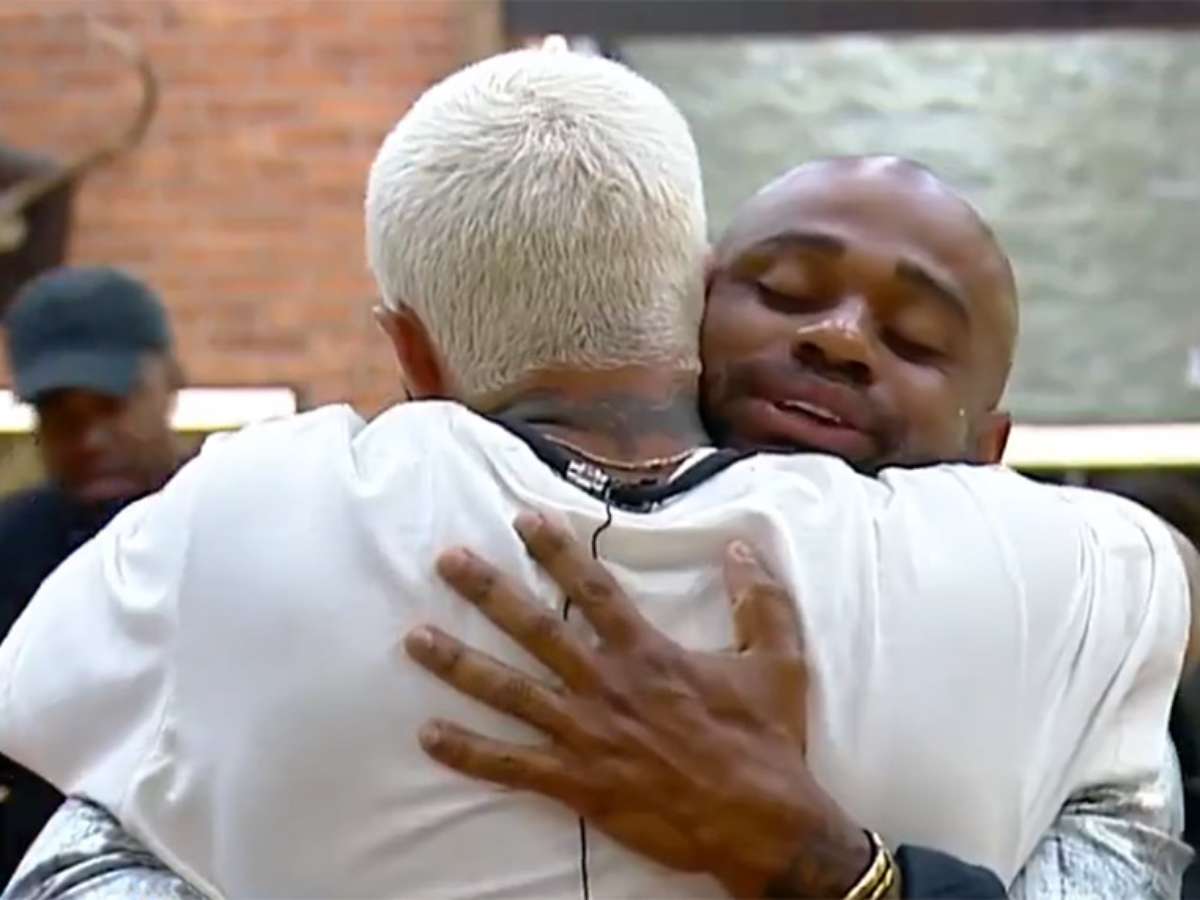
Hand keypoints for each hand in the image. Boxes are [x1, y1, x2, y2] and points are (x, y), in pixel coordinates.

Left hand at [405, 512, 872, 897]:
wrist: (760, 823)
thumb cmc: (765, 740)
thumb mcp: (778, 661)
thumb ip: (759, 600)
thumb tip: (742, 546)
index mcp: (647, 652)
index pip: (592, 588)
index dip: (555, 550)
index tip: (521, 519)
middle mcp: (605, 684)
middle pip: (534, 628)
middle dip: (486, 590)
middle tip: (445, 560)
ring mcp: (585, 734)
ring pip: (509, 692)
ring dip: (458, 664)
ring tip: (414, 639)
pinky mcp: (577, 782)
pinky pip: (511, 766)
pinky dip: (468, 752)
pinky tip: (428, 735)